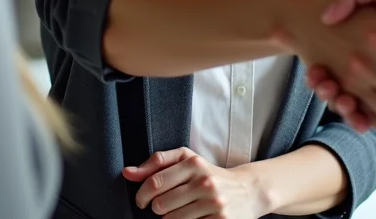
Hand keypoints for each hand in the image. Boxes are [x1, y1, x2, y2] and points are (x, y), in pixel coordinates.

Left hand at [124, 148, 264, 218]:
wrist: (248, 190)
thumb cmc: (210, 174)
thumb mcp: (187, 161)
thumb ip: (157, 163)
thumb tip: (127, 173)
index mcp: (194, 164)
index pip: (155, 182)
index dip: (142, 195)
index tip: (142, 201)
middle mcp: (205, 182)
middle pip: (161, 205)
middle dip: (159, 209)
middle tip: (167, 206)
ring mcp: (214, 204)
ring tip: (182, 211)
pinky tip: (193, 218)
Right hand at [305, 0, 375, 130]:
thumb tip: (326, 17)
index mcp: (368, 41)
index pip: (333, 62)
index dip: (320, 71)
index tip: (313, 72)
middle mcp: (375, 64)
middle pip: (340, 85)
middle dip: (327, 89)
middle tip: (320, 83)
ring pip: (355, 104)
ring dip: (341, 105)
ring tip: (335, 95)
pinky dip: (364, 119)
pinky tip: (354, 111)